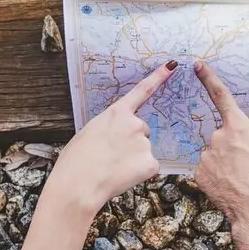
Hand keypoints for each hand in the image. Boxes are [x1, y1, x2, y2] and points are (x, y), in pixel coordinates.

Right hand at [49, 61, 178, 210]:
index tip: (173, 65)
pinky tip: (123, 176)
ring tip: (112, 168)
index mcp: (117, 113)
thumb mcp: (89, 133)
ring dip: (133, 158)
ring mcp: (145, 143)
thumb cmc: (76, 161)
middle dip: (131, 141)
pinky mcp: (151, 163)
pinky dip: (139, 173)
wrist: (79, 184)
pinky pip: (148, 167)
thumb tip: (115, 137)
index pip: (142, 91)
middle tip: (111, 156)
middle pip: (142, 130)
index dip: (158, 77)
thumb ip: (108, 128)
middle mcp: (135, 124)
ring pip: (144, 150)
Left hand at [192, 61, 248, 233]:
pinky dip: (217, 176)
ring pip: (215, 154)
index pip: (221, 96)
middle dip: (233, 147)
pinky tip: (228, 186)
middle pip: (223, 135)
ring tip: (241, 179)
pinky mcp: (199, 173)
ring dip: (225, 163)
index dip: (209, 78)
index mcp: (239, 127)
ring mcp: (206, 155)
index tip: (197, 65)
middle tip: (248, 166)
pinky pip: (208, 169)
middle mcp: (219, 137)